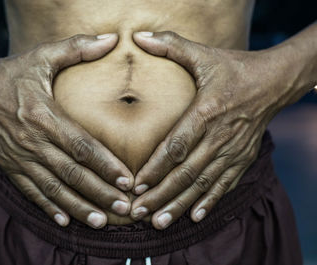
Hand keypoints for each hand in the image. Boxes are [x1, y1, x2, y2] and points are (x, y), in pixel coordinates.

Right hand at [0, 34, 133, 228]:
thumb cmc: (15, 73)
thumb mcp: (43, 56)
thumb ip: (77, 48)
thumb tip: (112, 39)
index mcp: (43, 115)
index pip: (80, 145)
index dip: (104, 164)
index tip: (127, 180)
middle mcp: (32, 141)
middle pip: (71, 173)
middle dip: (99, 193)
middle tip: (124, 209)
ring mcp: (20, 157)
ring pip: (53, 189)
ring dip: (78, 207)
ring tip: (101, 221)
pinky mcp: (11, 166)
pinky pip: (31, 192)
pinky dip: (48, 207)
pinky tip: (65, 221)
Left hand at [130, 31, 296, 228]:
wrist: (275, 81)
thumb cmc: (235, 69)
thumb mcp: (204, 55)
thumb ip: (171, 46)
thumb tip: (138, 35)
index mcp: (207, 111)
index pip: (176, 145)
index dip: (156, 167)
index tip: (136, 185)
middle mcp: (219, 136)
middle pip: (186, 172)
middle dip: (161, 195)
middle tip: (138, 213)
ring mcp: (233, 151)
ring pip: (203, 184)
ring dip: (180, 204)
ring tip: (159, 223)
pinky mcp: (242, 158)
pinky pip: (224, 185)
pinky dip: (209, 201)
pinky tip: (194, 216)